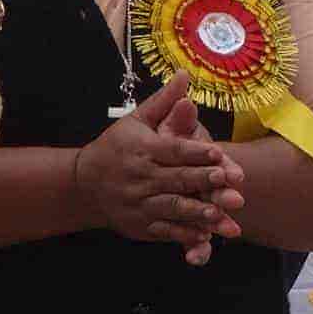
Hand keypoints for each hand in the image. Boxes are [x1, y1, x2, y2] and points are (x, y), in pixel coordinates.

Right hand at [73, 74, 246, 263]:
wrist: (84, 183)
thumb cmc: (116, 147)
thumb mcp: (136, 120)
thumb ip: (164, 101)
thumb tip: (185, 75)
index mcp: (142, 149)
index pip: (173, 149)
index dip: (196, 151)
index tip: (218, 152)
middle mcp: (140, 177)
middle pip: (176, 178)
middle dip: (203, 180)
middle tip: (228, 180)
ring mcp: (139, 203)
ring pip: (172, 207)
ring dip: (197, 211)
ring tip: (221, 214)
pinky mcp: (140, 225)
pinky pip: (164, 231)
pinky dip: (184, 235)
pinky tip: (205, 238)